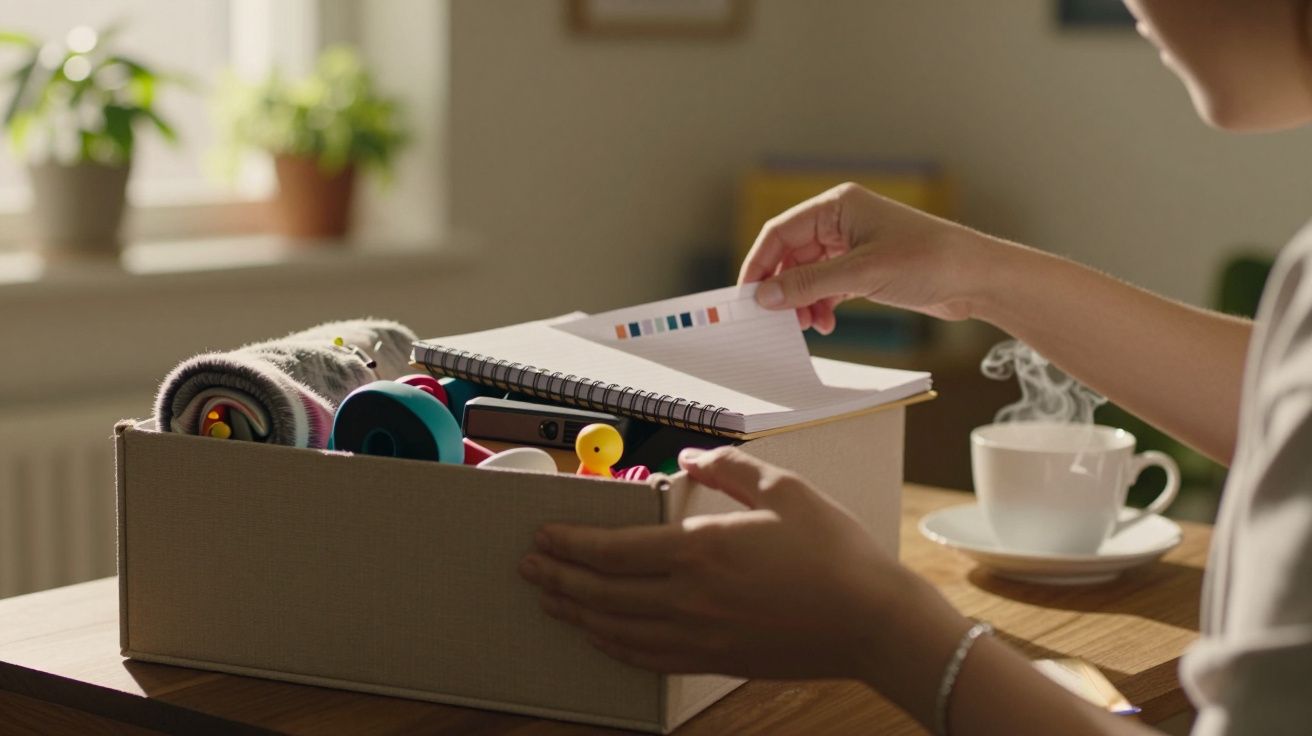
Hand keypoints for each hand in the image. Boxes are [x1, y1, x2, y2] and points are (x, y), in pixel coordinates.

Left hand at [517, 446, 963, 684]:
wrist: (872, 622)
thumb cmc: (835, 553)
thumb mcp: (785, 489)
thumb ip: (729, 468)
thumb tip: (690, 454)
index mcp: (701, 550)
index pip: (613, 550)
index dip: (570, 544)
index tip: (543, 536)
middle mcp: (689, 598)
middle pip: (601, 592)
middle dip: (557, 578)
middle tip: (528, 567)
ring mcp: (700, 636)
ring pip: (615, 630)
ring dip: (575, 613)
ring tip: (548, 599)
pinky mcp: (715, 660)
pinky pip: (646, 658)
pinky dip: (612, 646)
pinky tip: (598, 637)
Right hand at [739, 182, 994, 332]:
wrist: (976, 278)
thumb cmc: (929, 260)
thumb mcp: (862, 273)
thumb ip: (809, 284)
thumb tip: (765, 295)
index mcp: (838, 206)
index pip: (781, 232)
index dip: (760, 263)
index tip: (748, 295)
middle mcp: (842, 221)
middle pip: (791, 254)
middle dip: (784, 288)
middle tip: (777, 318)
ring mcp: (853, 245)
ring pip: (808, 273)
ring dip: (803, 301)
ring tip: (808, 325)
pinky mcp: (865, 268)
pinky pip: (828, 286)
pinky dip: (822, 305)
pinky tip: (826, 323)